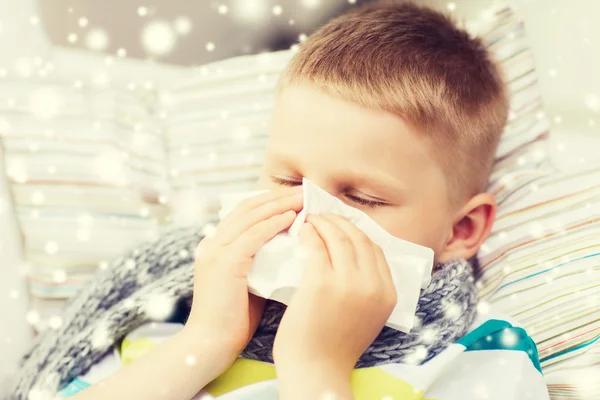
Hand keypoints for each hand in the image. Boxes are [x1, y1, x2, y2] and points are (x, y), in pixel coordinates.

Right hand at [185, 186, 302, 366]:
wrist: (210, 344)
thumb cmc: (233, 319)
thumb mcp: (249, 282)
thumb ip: (263, 262)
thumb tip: (292, 248)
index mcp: (215, 246)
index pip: (243, 212)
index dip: (269, 201)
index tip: (294, 197)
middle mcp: (212, 243)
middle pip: (247, 208)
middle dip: (277, 197)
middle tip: (303, 191)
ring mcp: (215, 251)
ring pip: (250, 216)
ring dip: (279, 205)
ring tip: (302, 199)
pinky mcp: (224, 263)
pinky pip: (253, 235)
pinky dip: (273, 223)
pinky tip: (291, 218)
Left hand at [273, 214, 396, 398]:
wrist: (316, 371)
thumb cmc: (334, 346)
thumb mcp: (366, 316)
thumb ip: (366, 289)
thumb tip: (354, 258)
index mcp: (387, 294)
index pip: (375, 249)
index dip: (357, 232)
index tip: (342, 225)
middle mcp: (372, 286)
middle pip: (359, 238)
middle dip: (340, 221)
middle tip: (323, 216)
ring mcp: (348, 283)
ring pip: (339, 236)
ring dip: (324, 222)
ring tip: (311, 220)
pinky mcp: (322, 283)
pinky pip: (317, 245)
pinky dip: (310, 233)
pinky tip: (302, 231)